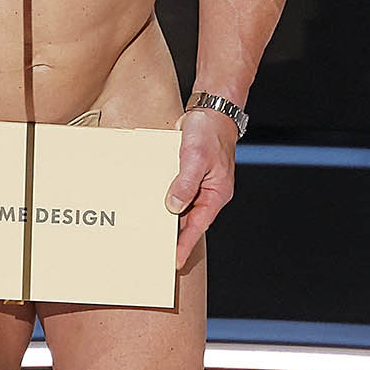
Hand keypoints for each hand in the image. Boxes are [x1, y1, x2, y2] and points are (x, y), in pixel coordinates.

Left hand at [165, 109, 236, 266]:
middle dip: (176, 236)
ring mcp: (201, 184)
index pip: (199, 225)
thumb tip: (174, 206)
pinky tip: (154, 202)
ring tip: (152, 232)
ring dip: (169, 217)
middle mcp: (209, 192)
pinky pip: (179, 192)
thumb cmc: (210, 131)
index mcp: (216, 193)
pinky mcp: (191, 174)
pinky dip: (168, 199)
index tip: (175, 260)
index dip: (186, 244)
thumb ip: (185, 184)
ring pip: (184, 206)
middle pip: (191, 220)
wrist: (212, 109)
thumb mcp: (195, 158)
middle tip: (158, 252)